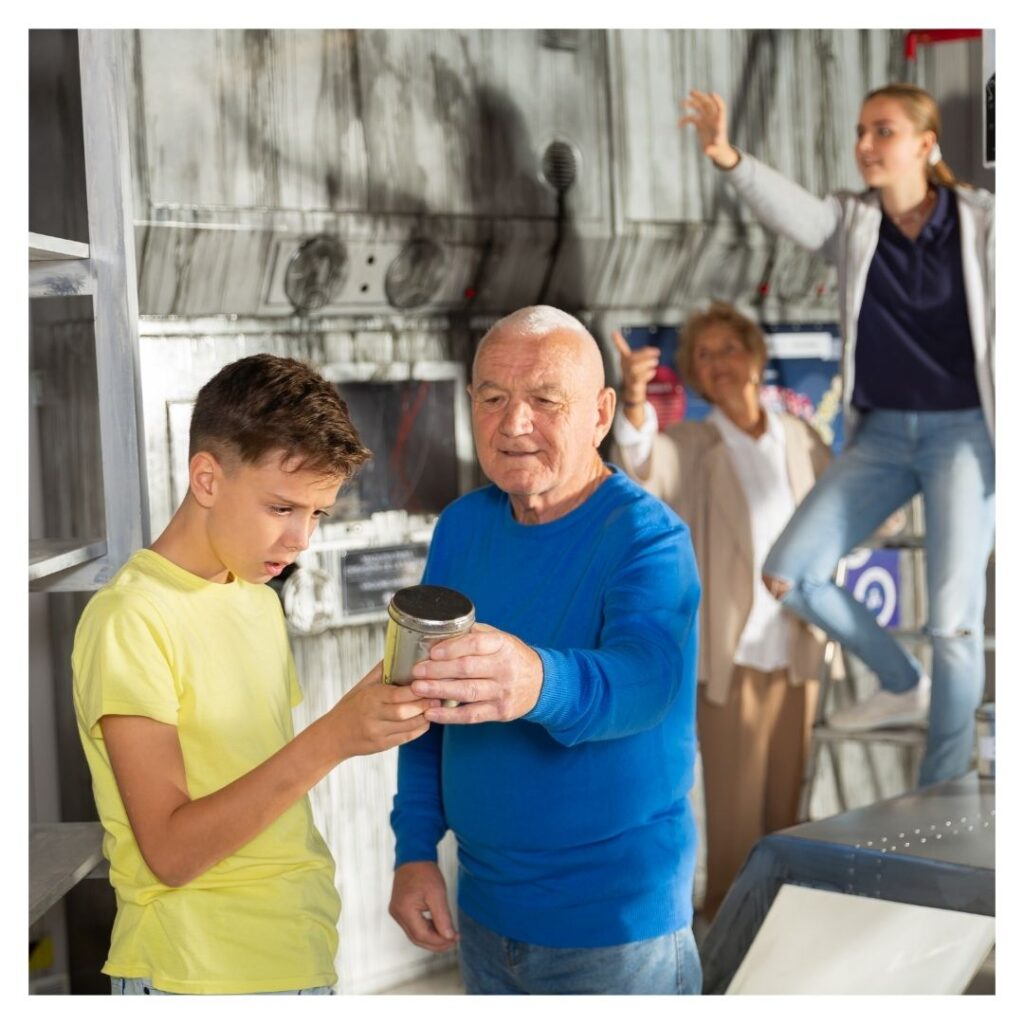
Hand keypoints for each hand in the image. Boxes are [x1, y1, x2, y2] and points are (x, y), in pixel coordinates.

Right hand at [330, 661, 438, 757]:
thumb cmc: (351, 706)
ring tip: (436, 706)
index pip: (396, 694)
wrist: (334, 736)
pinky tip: (427, 719)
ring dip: (425, 716)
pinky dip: (420, 728)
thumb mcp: (362, 686)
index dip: (415, 690)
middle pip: (403, 711)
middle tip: (439, 695)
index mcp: (369, 697)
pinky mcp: (382, 745)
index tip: (430, 682)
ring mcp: (378, 732)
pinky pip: (406, 737)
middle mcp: (373, 716)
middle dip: (423, 704)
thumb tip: (399, 650)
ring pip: (408, 726)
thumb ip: (381, 670)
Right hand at [389, 861, 458, 951]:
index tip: (454, 939)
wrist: (413, 856)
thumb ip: (443, 917)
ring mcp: (397, 912)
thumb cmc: (424, 871)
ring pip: (414, 933)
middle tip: (452, 941)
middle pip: (417, 938)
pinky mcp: (399, 908)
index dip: (439, 941)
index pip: (422, 935)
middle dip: (436, 943)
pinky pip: (412, 925)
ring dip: (431, 937)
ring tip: (448, 935)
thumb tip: (448, 937)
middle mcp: (397, 914)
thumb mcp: (437, 893)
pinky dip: (425, 929)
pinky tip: (437, 926)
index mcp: (404, 910)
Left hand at [409, 623, 542, 724]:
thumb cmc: (513, 657)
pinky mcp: (500, 711)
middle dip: (438, 670)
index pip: (475, 644)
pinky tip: (431, 713)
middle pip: (467, 669)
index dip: (452, 648)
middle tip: (416, 671)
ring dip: (439, 691)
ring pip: (467, 692)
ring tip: (418, 689)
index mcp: (503, 645)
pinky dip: (449, 716)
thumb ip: (475, 635)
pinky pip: (471, 715)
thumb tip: (442, 631)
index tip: (432, 652)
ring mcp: (502, 691)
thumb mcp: (501, 638)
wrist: (541, 683)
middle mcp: (504, 668)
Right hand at [611, 330, 659, 406]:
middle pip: (632, 360)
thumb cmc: (635, 375)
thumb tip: (654, 350)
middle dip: (644, 355)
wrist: (633, 393)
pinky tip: (653, 372)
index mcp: (625, 361)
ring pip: (635, 371)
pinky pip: (637, 382)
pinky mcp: (633, 388)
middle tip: (657, 352)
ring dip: (646, 365)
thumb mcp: (636, 363)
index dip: (618, 341)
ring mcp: (628, 378)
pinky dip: (646, 376)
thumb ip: (643, 354)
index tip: (613, 332)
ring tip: (656, 361)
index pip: (621, 349)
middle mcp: (625, 369)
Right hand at [678, 89, 738, 168]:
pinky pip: (691, 118)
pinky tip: (678, 125)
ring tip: (681, 103)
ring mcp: (706, 119)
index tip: (710, 93)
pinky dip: (685, 120)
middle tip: (691, 92)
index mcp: (720, 121)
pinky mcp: (700, 123)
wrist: (717, 150)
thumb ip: (712, 150)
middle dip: (700, 97)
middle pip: (707, 103)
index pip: (720, 107)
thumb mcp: (716, 151)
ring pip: (698, 107)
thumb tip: (707, 151)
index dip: (717, 100)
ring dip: (691, 104)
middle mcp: (713, 117)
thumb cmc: (719, 150)